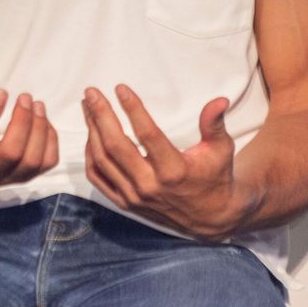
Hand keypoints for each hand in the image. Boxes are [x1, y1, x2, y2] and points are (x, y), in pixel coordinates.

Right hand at [0, 86, 59, 196]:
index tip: (2, 92)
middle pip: (12, 152)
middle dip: (23, 122)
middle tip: (25, 96)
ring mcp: (8, 178)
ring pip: (32, 159)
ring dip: (40, 129)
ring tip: (37, 105)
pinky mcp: (24, 178)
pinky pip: (46, 164)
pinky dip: (51, 141)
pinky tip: (44, 122)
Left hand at [82, 84, 254, 239]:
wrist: (209, 218)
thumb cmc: (215, 177)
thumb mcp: (220, 150)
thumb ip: (214, 124)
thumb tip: (219, 100)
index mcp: (174, 170)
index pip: (147, 135)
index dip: (133, 109)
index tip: (120, 88)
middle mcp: (150, 185)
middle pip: (116, 145)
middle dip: (100, 115)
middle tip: (92, 92)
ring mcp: (135, 196)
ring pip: (103, 160)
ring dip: (91, 130)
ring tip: (87, 106)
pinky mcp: (126, 204)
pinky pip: (98, 179)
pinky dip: (90, 156)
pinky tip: (91, 135)